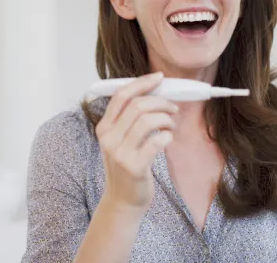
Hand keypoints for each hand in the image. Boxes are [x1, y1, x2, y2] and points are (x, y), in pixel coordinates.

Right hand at [95, 72, 177, 214]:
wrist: (123, 200)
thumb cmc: (126, 166)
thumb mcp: (118, 141)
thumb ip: (128, 120)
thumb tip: (152, 93)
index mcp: (103, 128)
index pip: (121, 96)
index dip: (141, 82)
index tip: (158, 77)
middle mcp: (108, 138)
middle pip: (137, 105)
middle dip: (160, 101)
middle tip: (173, 107)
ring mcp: (120, 153)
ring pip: (148, 120)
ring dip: (166, 118)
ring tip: (171, 124)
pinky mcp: (134, 166)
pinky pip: (157, 141)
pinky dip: (168, 135)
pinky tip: (168, 139)